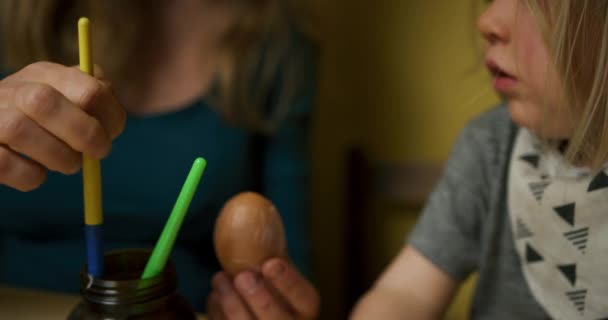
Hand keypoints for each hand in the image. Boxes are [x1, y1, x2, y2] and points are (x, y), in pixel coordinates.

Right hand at [0, 61, 125, 190]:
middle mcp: (13, 89)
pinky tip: (37, 174)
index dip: (110, 117)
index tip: (111, 134)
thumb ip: (91, 94)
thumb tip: (107, 98)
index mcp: (44, 74)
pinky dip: (30, 176)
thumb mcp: (66, 95)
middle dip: (84, 134)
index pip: (89, 89)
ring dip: (58, 157)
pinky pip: (4, 164)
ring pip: (19, 130)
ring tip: (66, 163)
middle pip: (45, 101)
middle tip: (97, 152)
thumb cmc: (40, 116)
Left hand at [207, 258, 319, 319]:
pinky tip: (215, 295)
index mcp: (305, 306)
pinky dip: (217, 311)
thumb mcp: (278, 266)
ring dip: (230, 301)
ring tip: (219, 278)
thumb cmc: (270, 282)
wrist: (259, 307)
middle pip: (276, 319)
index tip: (270, 263)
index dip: (288, 282)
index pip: (304, 297)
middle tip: (243, 276)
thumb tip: (253, 207)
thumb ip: (271, 249)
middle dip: (259, 297)